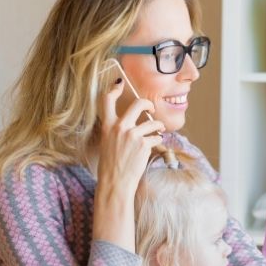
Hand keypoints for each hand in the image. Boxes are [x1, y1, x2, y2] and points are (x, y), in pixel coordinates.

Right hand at [95, 78, 165, 196]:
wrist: (115, 183)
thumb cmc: (111, 166)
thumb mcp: (108, 143)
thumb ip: (117, 130)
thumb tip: (133, 121)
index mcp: (107, 126)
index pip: (107, 100)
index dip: (114, 88)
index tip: (120, 82)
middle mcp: (119, 127)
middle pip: (138, 104)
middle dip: (148, 104)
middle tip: (152, 109)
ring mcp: (132, 135)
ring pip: (153, 123)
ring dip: (158, 127)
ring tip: (157, 133)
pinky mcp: (143, 145)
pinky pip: (157, 137)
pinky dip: (157, 141)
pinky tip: (152, 147)